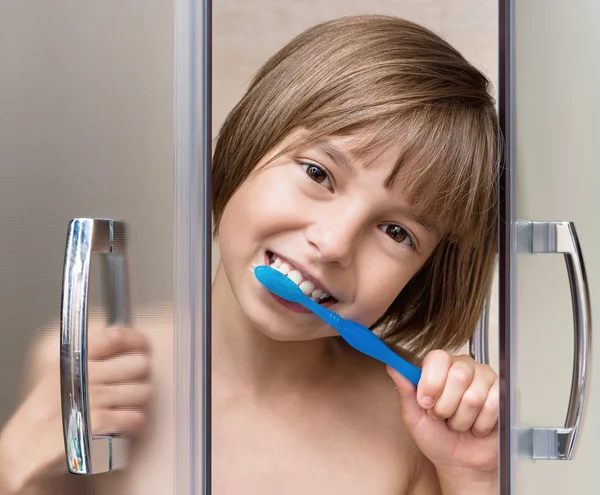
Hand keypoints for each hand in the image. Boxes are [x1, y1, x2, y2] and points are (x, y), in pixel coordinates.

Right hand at [0, 324, 150, 491]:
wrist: (27, 450)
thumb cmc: (50, 413)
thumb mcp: (64, 374)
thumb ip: (94, 358)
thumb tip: (131, 346)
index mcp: (76, 358)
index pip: (118, 336)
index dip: (138, 341)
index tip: (144, 348)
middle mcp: (85, 374)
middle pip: (140, 364)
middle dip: (140, 378)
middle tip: (129, 389)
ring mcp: (93, 397)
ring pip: (143, 391)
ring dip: (137, 404)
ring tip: (122, 409)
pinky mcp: (99, 422)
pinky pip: (136, 417)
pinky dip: (134, 424)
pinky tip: (122, 427)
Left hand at [387, 351, 497, 481]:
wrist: (461, 461)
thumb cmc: (436, 437)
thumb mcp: (414, 417)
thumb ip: (406, 391)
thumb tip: (393, 366)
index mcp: (439, 367)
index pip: (438, 358)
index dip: (432, 382)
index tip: (426, 402)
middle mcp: (463, 367)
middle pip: (458, 375)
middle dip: (447, 406)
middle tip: (444, 416)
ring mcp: (484, 379)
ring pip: (475, 395)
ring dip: (463, 419)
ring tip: (460, 423)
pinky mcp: (502, 394)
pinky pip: (493, 406)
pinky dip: (481, 424)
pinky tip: (476, 426)